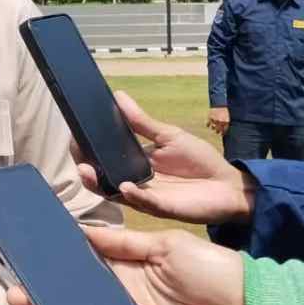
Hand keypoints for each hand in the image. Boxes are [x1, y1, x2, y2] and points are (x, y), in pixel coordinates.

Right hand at [6, 226, 250, 304]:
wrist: (255, 304)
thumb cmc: (212, 268)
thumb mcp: (165, 244)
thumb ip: (123, 243)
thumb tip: (81, 230)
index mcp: (126, 275)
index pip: (79, 274)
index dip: (52, 271)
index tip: (23, 264)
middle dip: (43, 302)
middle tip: (15, 297)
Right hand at [78, 93, 255, 224]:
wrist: (228, 186)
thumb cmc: (199, 160)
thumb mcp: (168, 136)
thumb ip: (141, 122)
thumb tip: (118, 95)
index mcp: (133, 164)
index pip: (103, 158)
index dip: (87, 150)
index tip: (75, 136)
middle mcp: (134, 182)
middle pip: (101, 178)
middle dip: (85, 168)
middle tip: (77, 157)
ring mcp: (146, 197)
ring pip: (115, 193)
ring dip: (99, 184)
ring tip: (87, 171)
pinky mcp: (163, 208)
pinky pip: (144, 202)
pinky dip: (134, 195)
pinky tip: (125, 186)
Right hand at [206, 106, 230, 135]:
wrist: (219, 103)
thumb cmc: (224, 109)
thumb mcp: (227, 116)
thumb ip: (226, 122)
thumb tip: (225, 128)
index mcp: (226, 122)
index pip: (224, 131)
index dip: (222, 133)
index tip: (222, 134)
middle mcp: (220, 122)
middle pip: (218, 130)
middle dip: (217, 132)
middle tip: (217, 132)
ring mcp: (214, 120)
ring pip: (212, 128)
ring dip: (213, 128)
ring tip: (213, 128)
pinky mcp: (210, 118)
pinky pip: (207, 124)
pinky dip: (207, 125)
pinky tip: (208, 125)